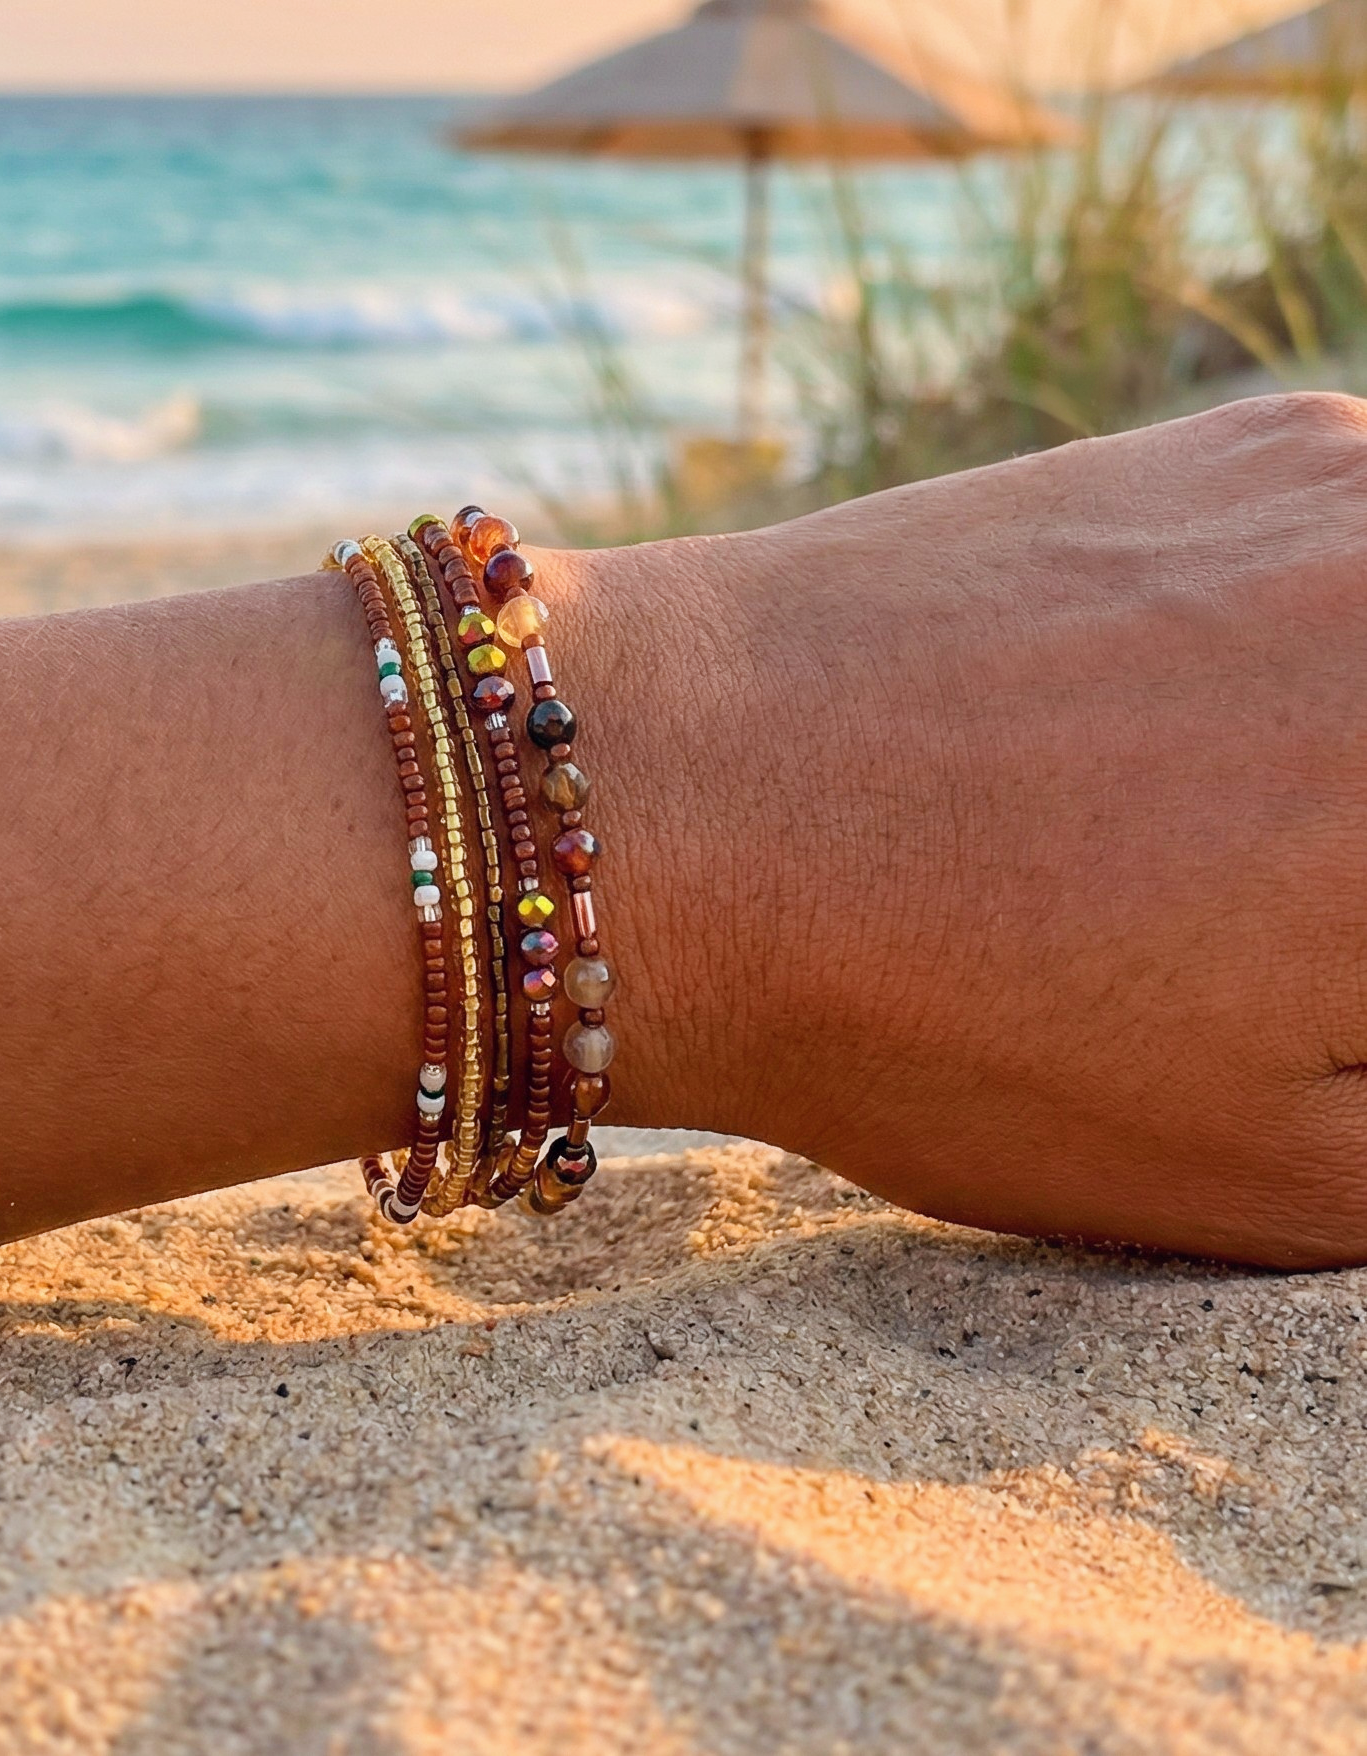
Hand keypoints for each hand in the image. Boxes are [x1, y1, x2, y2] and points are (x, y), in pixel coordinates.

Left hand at [570, 393, 1366, 1265]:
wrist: (674, 801)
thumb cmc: (946, 1018)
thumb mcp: (1274, 1167)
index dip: (1364, 962)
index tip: (1316, 987)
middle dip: (1356, 877)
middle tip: (1279, 929)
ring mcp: (1361, 484)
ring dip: (1349, 767)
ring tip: (1220, 846)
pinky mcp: (1234, 442)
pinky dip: (1342, 641)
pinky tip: (1211, 729)